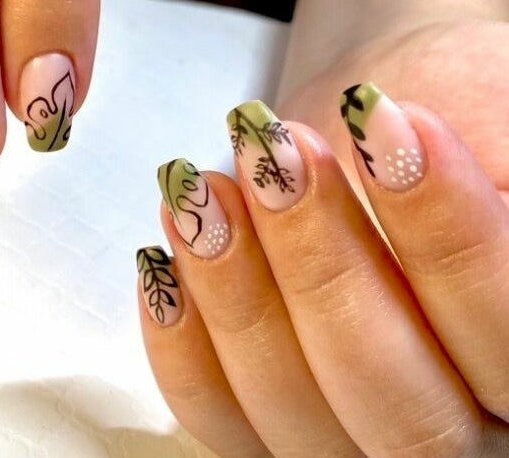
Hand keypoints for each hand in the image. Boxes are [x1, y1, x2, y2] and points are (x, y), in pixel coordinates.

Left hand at [137, 92, 507, 455]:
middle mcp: (456, 432)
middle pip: (401, 406)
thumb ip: (464, 176)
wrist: (374, 130)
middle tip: (278, 158)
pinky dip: (182, 343)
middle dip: (323, 270)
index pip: (506, 330)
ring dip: (237, 295)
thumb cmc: (436, 123)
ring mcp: (350, 440)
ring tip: (204, 194)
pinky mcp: (264, 427)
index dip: (446, 236)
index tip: (383, 126)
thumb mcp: (482, 120)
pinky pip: (217, 415)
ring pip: (295, 409)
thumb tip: (402, 168)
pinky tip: (163, 265)